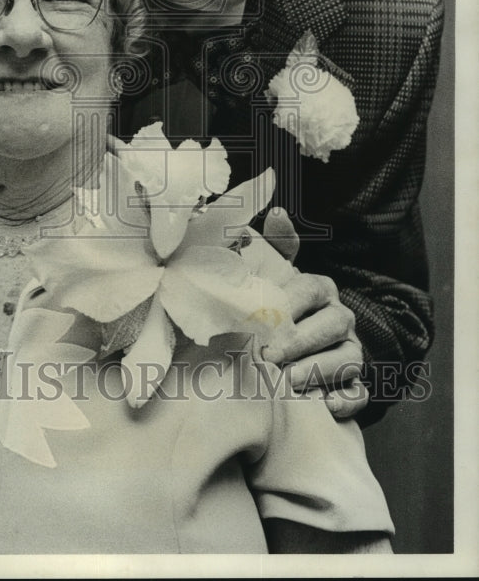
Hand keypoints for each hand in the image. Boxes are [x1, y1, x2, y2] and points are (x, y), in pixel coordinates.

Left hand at [261, 209, 367, 419]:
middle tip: (269, 356)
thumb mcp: (269, 279)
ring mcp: (351, 353)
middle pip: (332, 325)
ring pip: (347, 360)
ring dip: (317, 372)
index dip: (288, 302)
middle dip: (300, 340)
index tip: (262, 318)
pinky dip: (341, 402)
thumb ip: (272, 248)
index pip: (310, 288)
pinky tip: (318, 406)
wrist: (283, 356)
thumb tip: (277, 214)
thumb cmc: (271, 314)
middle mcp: (341, 318)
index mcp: (320, 289)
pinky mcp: (354, 386)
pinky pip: (357, 395)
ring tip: (286, 382)